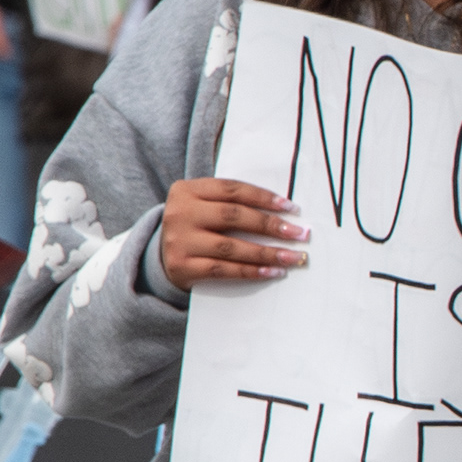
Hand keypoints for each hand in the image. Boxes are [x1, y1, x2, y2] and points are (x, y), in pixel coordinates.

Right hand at [161, 177, 305, 288]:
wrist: (162, 256)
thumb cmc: (196, 226)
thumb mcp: (205, 206)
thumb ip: (233, 203)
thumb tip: (284, 213)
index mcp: (187, 190)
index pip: (232, 189)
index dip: (263, 197)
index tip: (291, 208)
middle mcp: (179, 213)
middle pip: (233, 216)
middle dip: (270, 225)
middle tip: (299, 234)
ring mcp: (179, 240)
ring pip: (231, 246)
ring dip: (267, 252)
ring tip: (293, 257)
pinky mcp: (181, 266)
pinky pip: (223, 269)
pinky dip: (251, 271)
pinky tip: (272, 271)